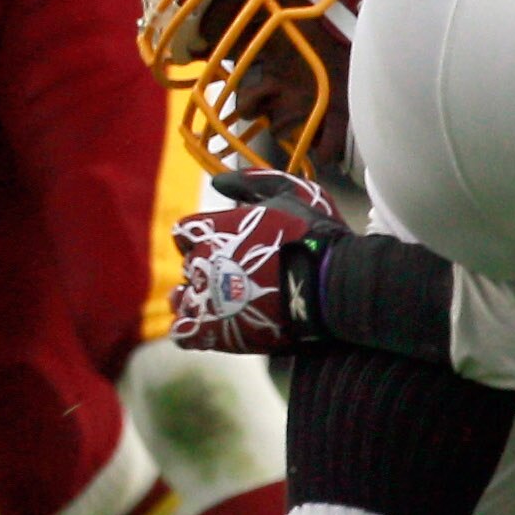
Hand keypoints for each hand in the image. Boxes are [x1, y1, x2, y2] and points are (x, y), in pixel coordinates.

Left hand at [169, 169, 343, 355]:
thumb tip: (218, 181)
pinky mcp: (214, 331)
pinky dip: (192, 331)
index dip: (201, 239)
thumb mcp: (288, 194)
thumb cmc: (314, 235)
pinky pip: (185, 334)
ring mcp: (205, 297)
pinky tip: (210, 329)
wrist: (332, 283)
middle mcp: (201, 262)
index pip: (185, 233)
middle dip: (206, 270)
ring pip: (182, 300)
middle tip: (233, 278)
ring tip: (214, 305)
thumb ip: (251, 184)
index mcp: (212, 231)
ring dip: (193, 300)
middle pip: (190, 266)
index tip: (222, 246)